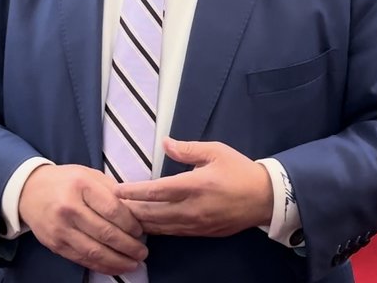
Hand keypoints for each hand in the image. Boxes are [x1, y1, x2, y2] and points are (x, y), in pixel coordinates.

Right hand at [18, 164, 145, 274]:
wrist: (29, 190)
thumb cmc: (66, 181)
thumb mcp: (89, 175)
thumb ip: (112, 191)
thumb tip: (137, 212)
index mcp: (81, 186)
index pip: (112, 209)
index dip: (130, 223)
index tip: (141, 231)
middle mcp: (69, 208)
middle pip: (105, 233)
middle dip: (128, 246)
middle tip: (143, 252)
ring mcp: (60, 228)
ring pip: (94, 251)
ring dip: (117, 261)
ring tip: (133, 264)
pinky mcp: (54, 244)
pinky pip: (81, 259)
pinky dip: (101, 265)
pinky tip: (115, 267)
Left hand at [116, 138, 273, 236]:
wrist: (265, 198)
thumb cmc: (240, 170)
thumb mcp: (216, 151)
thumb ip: (187, 149)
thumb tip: (165, 143)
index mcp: (194, 185)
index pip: (156, 191)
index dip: (134, 192)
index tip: (117, 190)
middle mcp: (192, 208)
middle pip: (153, 214)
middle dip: (131, 211)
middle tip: (112, 206)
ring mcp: (197, 224)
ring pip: (161, 227)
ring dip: (141, 222)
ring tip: (123, 217)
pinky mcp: (202, 233)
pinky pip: (173, 233)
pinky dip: (157, 229)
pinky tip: (147, 225)